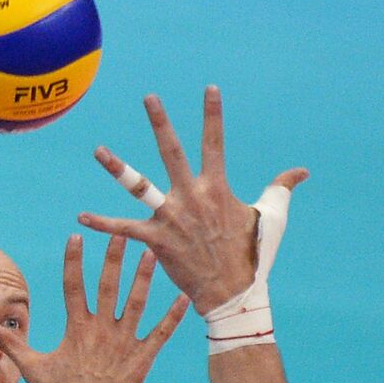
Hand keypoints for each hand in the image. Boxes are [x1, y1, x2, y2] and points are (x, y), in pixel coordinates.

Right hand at [0, 236, 188, 382]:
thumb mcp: (32, 367)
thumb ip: (10, 343)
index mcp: (76, 329)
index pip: (73, 286)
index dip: (74, 261)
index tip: (77, 238)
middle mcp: (101, 330)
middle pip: (108, 286)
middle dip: (114, 258)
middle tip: (122, 234)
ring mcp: (123, 343)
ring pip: (136, 303)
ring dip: (144, 278)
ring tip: (151, 254)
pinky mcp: (142, 358)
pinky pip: (160, 333)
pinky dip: (173, 316)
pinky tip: (184, 297)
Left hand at [79, 86, 307, 313]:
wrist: (232, 294)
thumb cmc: (252, 255)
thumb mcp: (271, 218)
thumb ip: (281, 188)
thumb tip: (302, 171)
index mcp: (216, 188)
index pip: (215, 143)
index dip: (213, 115)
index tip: (209, 89)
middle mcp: (191, 196)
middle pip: (173, 151)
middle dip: (161, 123)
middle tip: (149, 98)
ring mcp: (171, 217)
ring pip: (140, 186)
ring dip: (118, 168)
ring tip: (98, 151)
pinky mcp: (156, 240)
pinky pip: (124, 229)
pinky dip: (102, 224)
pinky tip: (80, 217)